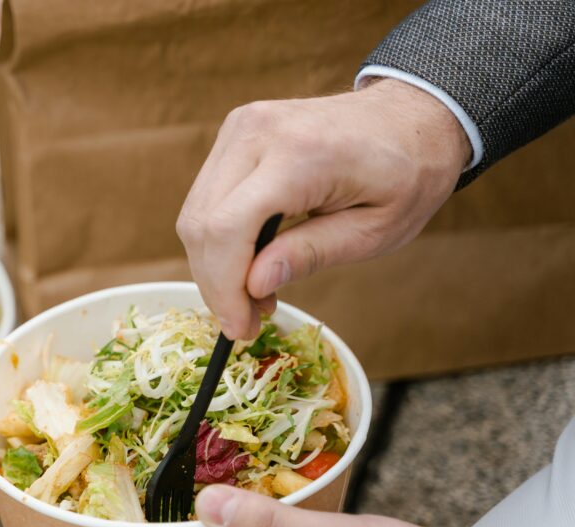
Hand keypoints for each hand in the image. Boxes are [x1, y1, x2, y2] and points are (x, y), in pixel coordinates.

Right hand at [176, 79, 470, 339]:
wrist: (410, 117)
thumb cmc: (405, 175)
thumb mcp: (374, 230)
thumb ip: (312, 254)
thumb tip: (254, 285)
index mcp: (300, 155)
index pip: (228, 227)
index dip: (224, 287)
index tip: (239, 330)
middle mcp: (258, 132)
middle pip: (202, 223)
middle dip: (215, 284)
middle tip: (246, 322)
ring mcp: (241, 127)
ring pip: (195, 213)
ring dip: (213, 265)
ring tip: (254, 294)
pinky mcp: (235, 133)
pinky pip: (206, 198)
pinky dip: (218, 239)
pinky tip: (251, 262)